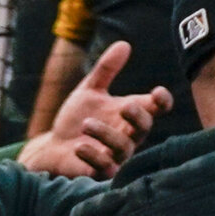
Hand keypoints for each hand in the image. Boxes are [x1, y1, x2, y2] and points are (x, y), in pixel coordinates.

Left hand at [18, 41, 174, 178]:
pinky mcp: (99, 171)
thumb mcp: (89, 90)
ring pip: (124, 147)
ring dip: (107, 134)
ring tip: (86, 124)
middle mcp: (128, 135)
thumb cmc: (75, 118)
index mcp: (130, 114)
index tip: (157, 92)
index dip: (162, 102)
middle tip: (124, 105)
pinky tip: (79, 146)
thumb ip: (106, 70)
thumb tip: (124, 44)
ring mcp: (116, 154)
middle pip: (144, 127)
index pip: (156, 109)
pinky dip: (94, 156)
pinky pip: (105, 168)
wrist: (52, 147)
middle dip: (138, 117)